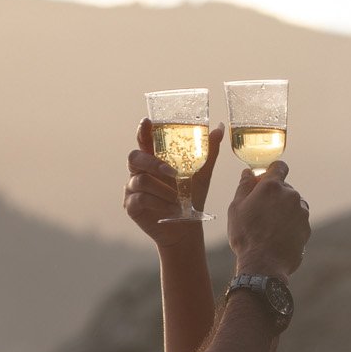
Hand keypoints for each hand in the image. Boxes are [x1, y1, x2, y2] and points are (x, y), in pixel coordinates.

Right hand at [123, 118, 223, 243]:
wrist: (186, 229)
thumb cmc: (191, 198)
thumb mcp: (202, 174)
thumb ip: (208, 151)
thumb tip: (219, 128)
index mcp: (153, 159)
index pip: (143, 140)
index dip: (142, 131)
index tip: (147, 122)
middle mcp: (139, 171)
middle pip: (134, 157)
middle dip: (152, 163)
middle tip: (172, 173)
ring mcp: (133, 188)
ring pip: (140, 180)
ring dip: (162, 189)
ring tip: (177, 199)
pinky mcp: (131, 205)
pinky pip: (140, 198)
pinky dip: (158, 203)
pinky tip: (169, 208)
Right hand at [227, 158, 310, 277]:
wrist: (263, 266)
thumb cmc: (246, 236)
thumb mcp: (236, 209)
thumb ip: (244, 187)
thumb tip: (248, 173)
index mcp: (272, 186)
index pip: (280, 167)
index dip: (273, 172)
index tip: (266, 181)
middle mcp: (290, 195)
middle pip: (285, 189)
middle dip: (275, 197)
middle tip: (261, 214)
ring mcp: (301, 212)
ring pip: (293, 205)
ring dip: (284, 211)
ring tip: (269, 229)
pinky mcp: (306, 228)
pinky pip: (298, 222)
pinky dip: (290, 226)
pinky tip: (277, 238)